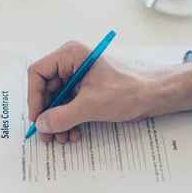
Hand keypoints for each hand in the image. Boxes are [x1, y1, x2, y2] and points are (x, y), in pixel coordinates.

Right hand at [27, 41, 191, 143]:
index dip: (34, 97)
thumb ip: (62, 116)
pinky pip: (69, 104)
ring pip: (57, 99)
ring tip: (62, 138)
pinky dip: (69, 119)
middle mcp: (72, 62)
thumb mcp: (91, 106)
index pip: (38, 72)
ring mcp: (79, 75)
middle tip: (47, 135)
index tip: (38, 118)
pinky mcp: (87, 88)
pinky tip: (73, 133)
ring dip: (58, 120)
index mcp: (71, 54)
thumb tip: (42, 125)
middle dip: (47, 114)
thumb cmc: (130, 90)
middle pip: (46, 88)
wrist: (157, 95)